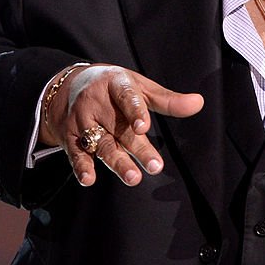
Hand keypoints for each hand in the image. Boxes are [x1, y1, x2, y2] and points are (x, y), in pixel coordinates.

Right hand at [40, 63, 203, 186]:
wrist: (66, 86)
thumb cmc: (112, 87)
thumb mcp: (139, 86)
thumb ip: (167, 100)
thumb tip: (198, 103)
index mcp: (116, 85)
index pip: (126, 97)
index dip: (135, 111)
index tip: (144, 127)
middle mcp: (98, 103)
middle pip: (120, 129)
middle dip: (137, 149)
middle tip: (155, 166)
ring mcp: (83, 121)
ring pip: (101, 144)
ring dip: (116, 162)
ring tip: (132, 177)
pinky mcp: (71, 137)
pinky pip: (75, 153)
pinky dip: (81, 166)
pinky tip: (89, 179)